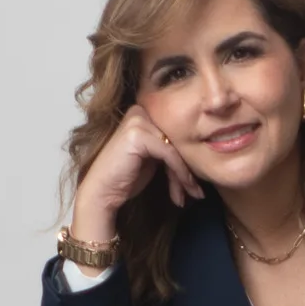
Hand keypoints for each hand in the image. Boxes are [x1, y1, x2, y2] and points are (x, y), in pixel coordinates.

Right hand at [72, 102, 205, 236]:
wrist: (103, 191)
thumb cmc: (127, 177)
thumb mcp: (154, 158)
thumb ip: (171, 148)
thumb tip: (202, 152)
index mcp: (145, 112)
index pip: (176, 135)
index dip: (187, 161)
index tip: (195, 186)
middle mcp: (140, 111)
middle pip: (177, 141)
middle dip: (187, 170)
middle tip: (196, 193)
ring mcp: (138, 119)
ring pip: (176, 148)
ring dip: (185, 176)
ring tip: (191, 195)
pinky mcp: (138, 133)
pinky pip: (169, 154)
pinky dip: (179, 174)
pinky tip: (181, 192)